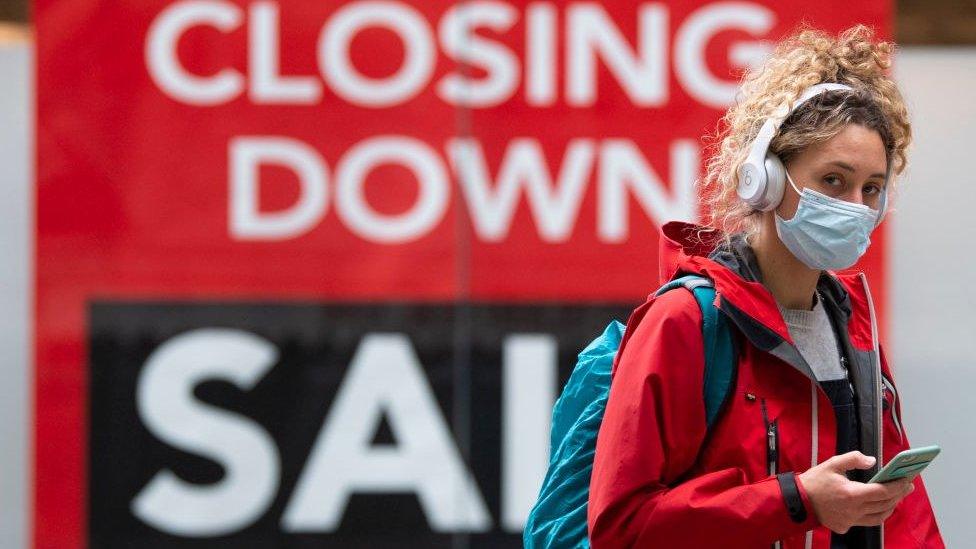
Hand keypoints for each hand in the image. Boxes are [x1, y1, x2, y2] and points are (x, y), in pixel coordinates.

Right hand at [797, 451, 913, 533]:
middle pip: (884, 504)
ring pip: (879, 516)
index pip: (883, 491)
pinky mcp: (845, 526)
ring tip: (896, 497)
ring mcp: (850, 520)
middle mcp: (854, 510)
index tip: (907, 479)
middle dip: (899, 494)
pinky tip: (878, 507)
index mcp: (852, 494)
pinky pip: (866, 522)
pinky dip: (876, 514)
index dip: (897, 485)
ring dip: (890, 506)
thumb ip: (853, 459)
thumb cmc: (814, 481)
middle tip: (907, 485)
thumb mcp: (832, 464)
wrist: (797, 501)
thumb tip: (872, 461)